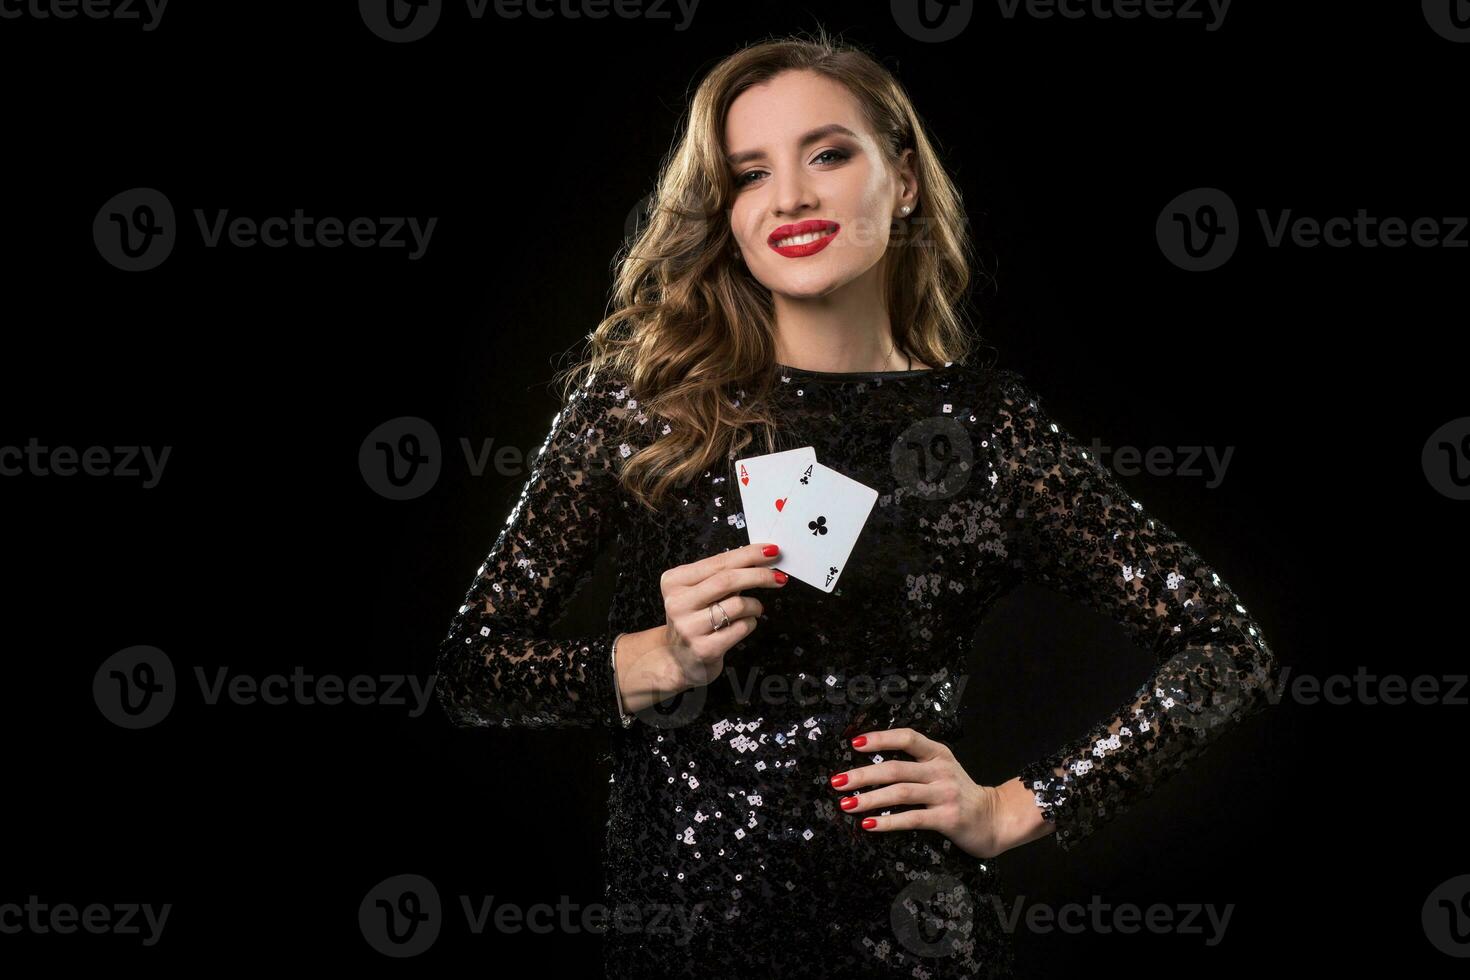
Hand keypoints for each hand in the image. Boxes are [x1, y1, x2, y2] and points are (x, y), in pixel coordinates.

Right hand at [640, 541, 787, 699]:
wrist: (678, 659)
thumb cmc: (695, 619)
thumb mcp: (698, 592)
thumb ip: (721, 575)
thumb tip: (760, 558)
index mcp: (675, 581)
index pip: (718, 562)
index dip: (749, 555)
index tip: (771, 551)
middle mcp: (678, 603)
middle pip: (727, 580)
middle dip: (759, 576)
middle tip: (778, 577)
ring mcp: (689, 627)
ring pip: (738, 605)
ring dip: (755, 605)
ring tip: (754, 608)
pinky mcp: (704, 648)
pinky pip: (742, 627)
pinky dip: (751, 622)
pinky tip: (744, 624)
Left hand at [829, 727, 1010, 859]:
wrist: (995, 819)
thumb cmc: (961, 795)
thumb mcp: (942, 769)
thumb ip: (916, 764)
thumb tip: (871, 766)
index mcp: (938, 754)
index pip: (907, 738)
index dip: (880, 738)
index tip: (855, 743)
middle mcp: (941, 770)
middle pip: (895, 768)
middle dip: (862, 775)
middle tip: (837, 782)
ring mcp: (945, 794)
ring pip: (900, 792)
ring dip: (869, 799)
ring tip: (847, 804)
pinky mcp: (947, 818)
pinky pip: (911, 819)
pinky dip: (887, 822)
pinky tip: (869, 824)